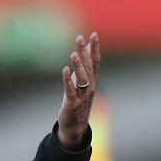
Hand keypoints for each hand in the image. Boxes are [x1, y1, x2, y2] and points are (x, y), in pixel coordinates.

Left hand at [57, 32, 100, 149]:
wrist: (75, 126)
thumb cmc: (77, 102)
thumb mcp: (80, 84)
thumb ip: (82, 69)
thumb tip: (82, 52)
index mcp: (92, 80)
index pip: (95, 61)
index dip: (94, 48)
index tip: (93, 34)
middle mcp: (90, 86)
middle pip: (88, 66)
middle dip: (85, 52)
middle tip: (80, 38)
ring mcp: (82, 95)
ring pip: (82, 77)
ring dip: (78, 65)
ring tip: (73, 53)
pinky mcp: (72, 103)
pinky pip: (70, 89)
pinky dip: (68, 79)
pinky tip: (65, 69)